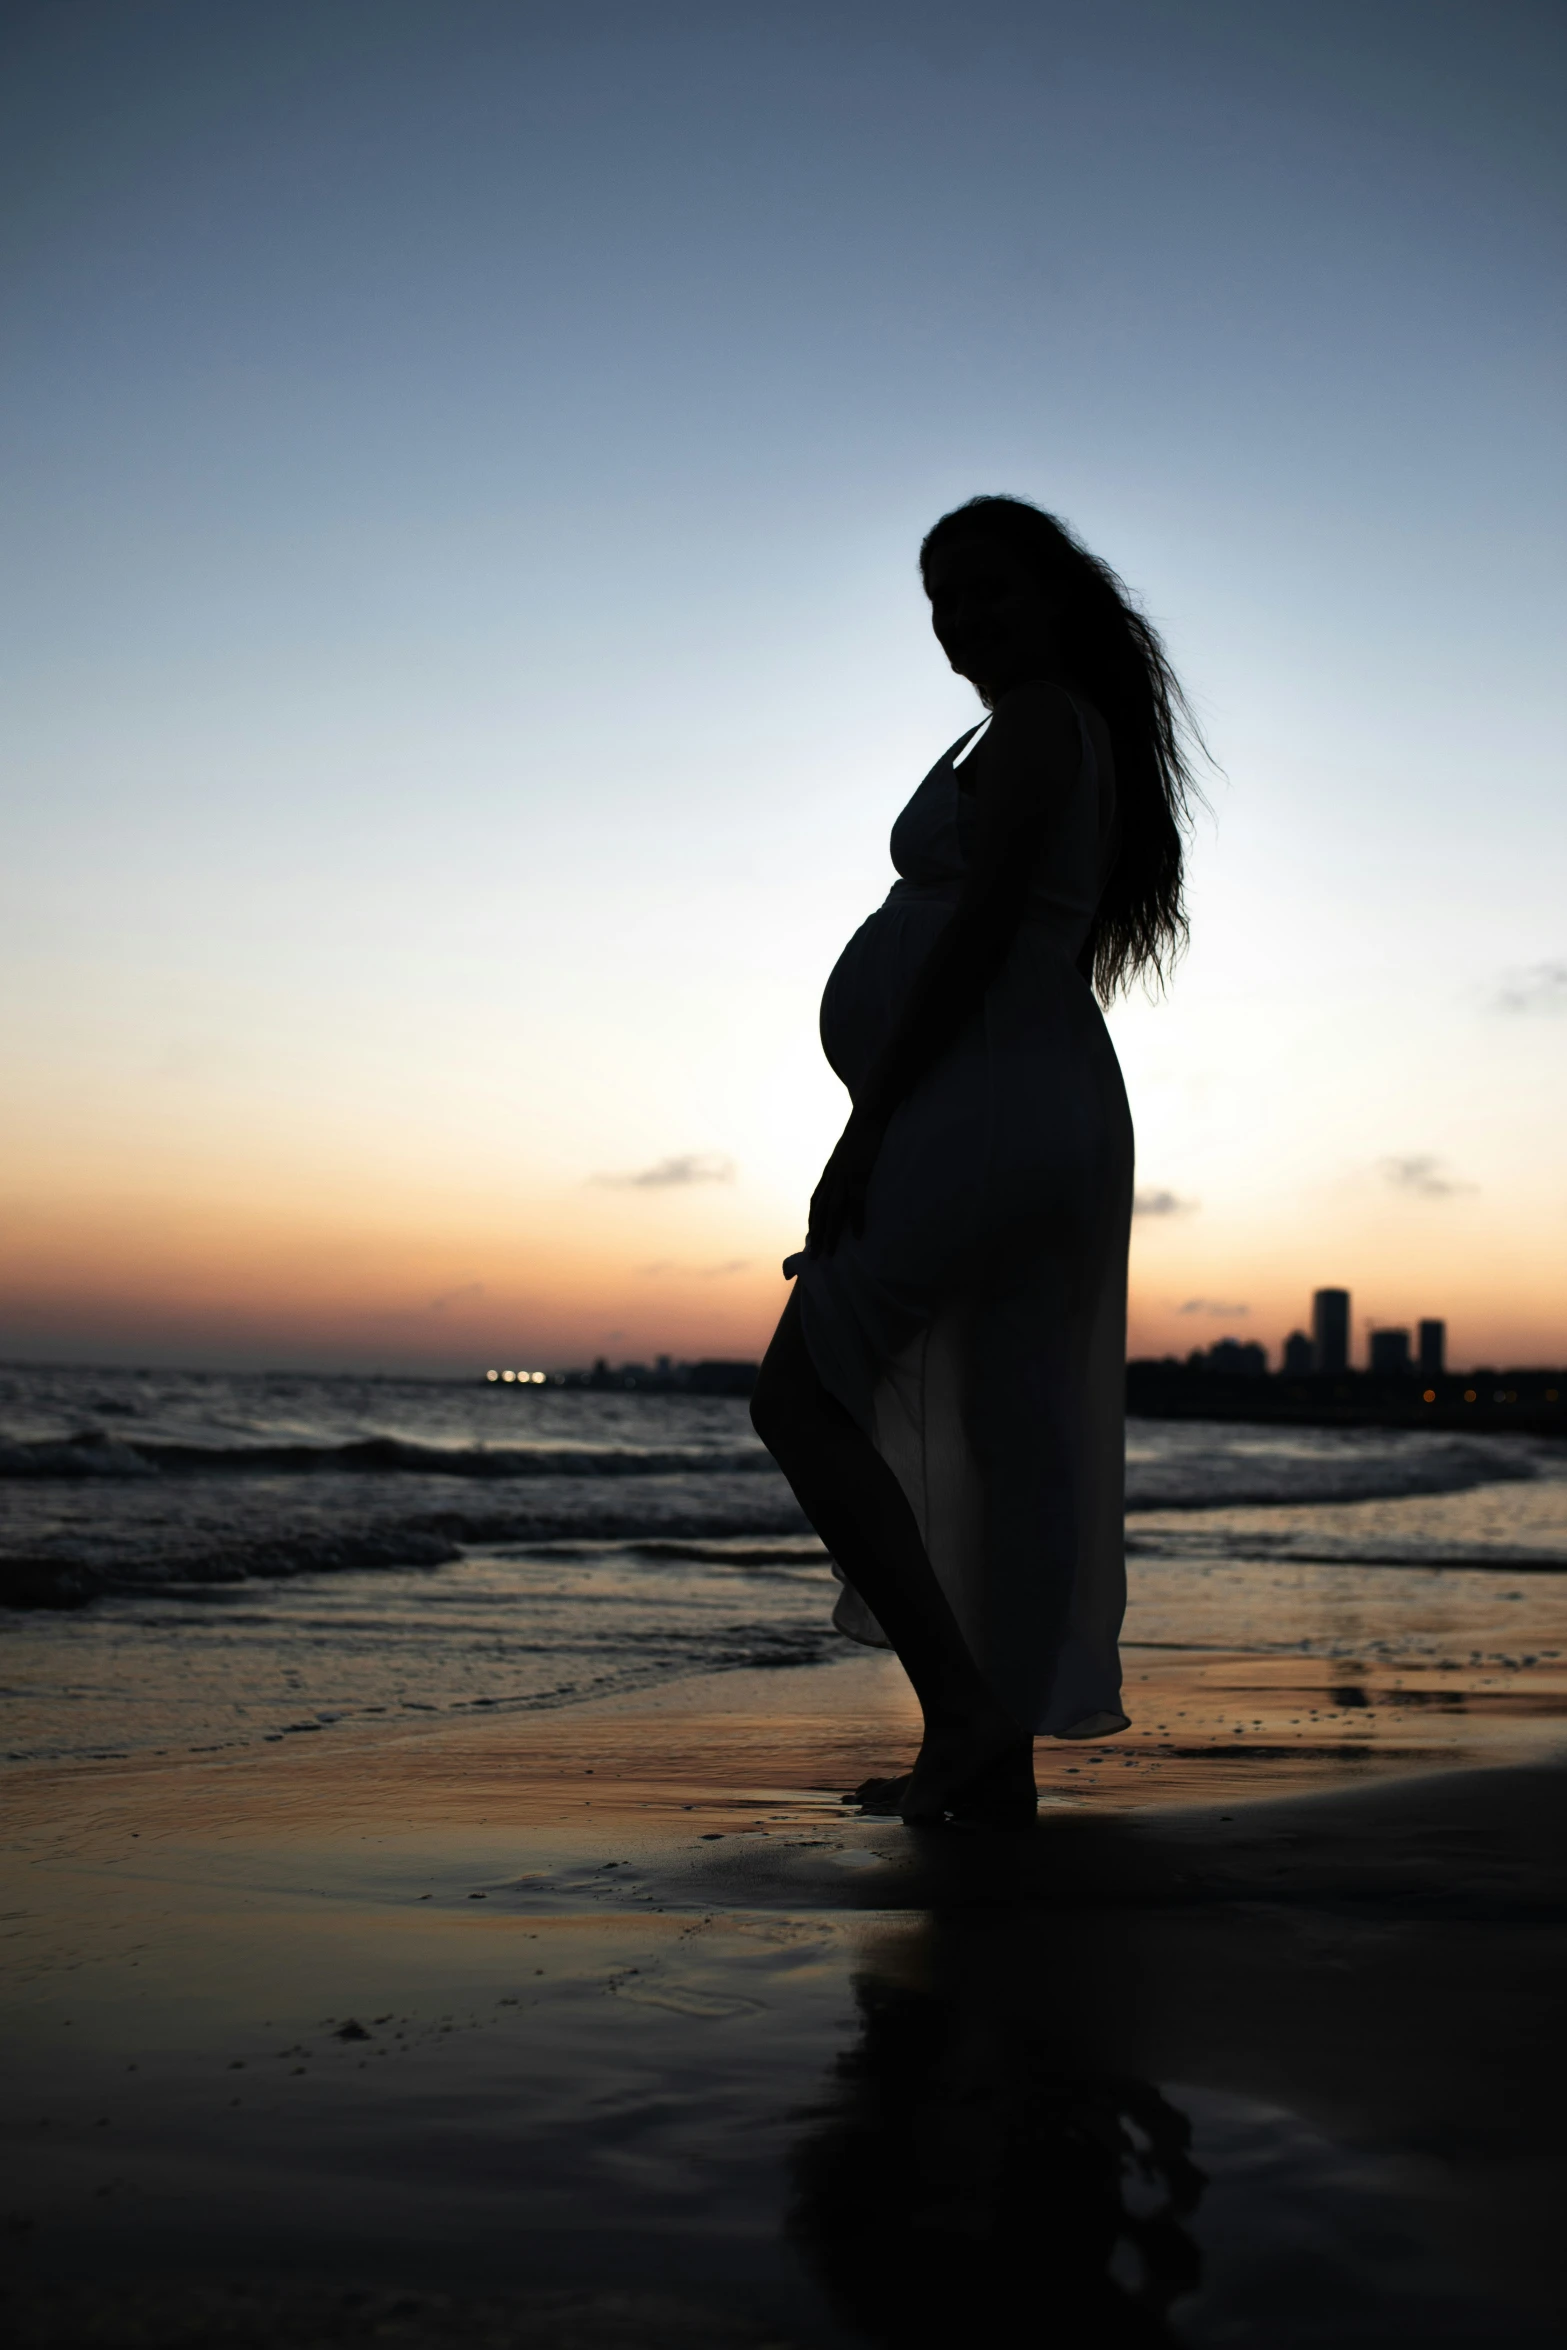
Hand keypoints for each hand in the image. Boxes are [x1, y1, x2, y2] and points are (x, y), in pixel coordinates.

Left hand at [806, 1109, 885, 1256]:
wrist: (868, 1116)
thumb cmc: (862, 1134)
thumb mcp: (848, 1154)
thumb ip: (845, 1168)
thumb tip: (848, 1178)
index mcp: (829, 1174)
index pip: (815, 1203)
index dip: (812, 1222)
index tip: (811, 1239)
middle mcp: (831, 1178)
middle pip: (820, 1212)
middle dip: (816, 1235)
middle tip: (814, 1257)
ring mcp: (843, 1177)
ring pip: (833, 1211)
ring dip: (830, 1234)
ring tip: (829, 1253)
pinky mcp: (859, 1174)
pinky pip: (856, 1201)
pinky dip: (856, 1219)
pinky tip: (857, 1235)